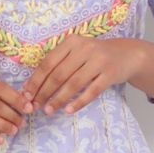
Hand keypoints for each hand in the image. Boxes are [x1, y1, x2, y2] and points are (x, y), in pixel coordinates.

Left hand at [22, 34, 143, 115]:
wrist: (127, 54)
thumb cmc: (95, 56)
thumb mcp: (77, 51)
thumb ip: (59, 63)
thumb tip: (34, 85)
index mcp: (72, 42)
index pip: (49, 63)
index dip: (36, 80)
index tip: (27, 95)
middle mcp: (85, 49)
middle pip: (59, 74)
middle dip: (44, 92)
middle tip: (35, 106)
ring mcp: (99, 61)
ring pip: (74, 84)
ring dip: (59, 99)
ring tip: (49, 110)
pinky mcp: (110, 74)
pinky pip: (92, 91)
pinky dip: (79, 102)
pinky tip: (69, 110)